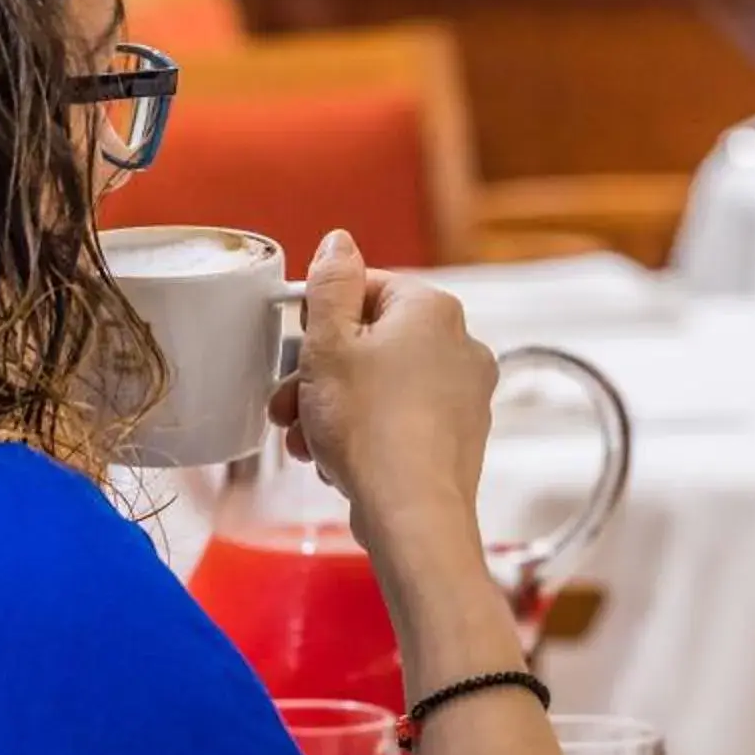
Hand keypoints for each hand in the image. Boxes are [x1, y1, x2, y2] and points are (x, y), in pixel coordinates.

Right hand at [271, 231, 496, 551]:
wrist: (411, 512)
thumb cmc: (369, 427)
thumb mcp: (328, 344)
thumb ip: (330, 283)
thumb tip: (338, 241)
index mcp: (432, 309)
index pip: (364, 288)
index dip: (319, 318)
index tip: (297, 349)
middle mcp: (461, 344)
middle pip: (371, 342)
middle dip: (319, 375)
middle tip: (287, 405)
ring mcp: (466, 393)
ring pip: (382, 385)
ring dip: (334, 408)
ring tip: (305, 441)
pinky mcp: (460, 436)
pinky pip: (401, 420)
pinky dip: (366, 433)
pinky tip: (337, 460)